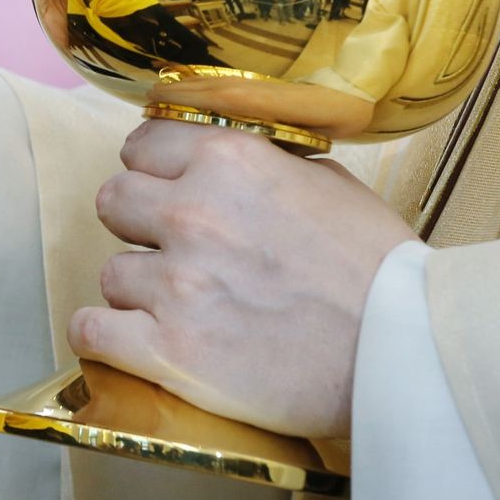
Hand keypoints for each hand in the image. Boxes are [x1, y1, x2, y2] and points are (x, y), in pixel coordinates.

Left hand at [68, 120, 417, 437]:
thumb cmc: (380, 270)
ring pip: (109, 273)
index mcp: (231, 159)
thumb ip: (262, 164)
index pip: (141, 145)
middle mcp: (193, 212)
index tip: (168, 192)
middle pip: (112, 201)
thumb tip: (221, 158)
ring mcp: (177, 283)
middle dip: (138, 225)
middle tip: (174, 251)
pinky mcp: (169, 351)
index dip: (154, 172)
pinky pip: (91, 330)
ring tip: (186, 310)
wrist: (408, 354)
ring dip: (139, 291)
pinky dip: (106, 337)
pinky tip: (135, 341)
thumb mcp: (327, 183)